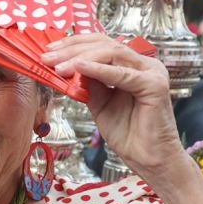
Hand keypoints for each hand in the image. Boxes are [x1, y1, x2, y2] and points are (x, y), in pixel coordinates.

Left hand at [43, 35, 181, 179]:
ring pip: (113, 54)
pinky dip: (99, 70)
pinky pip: (122, 75)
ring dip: (81, 57)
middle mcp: (145, 65)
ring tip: (59, 66)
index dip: (75, 43)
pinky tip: (79, 68)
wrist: (149, 159)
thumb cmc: (128, 134)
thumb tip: (67, 67)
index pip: (103, 44)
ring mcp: (152, 73)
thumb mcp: (99, 104)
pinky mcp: (155, 85)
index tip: (50, 49)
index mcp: (133, 66)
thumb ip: (88, 84)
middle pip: (106, 45)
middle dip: (73, 48)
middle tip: (48, 56)